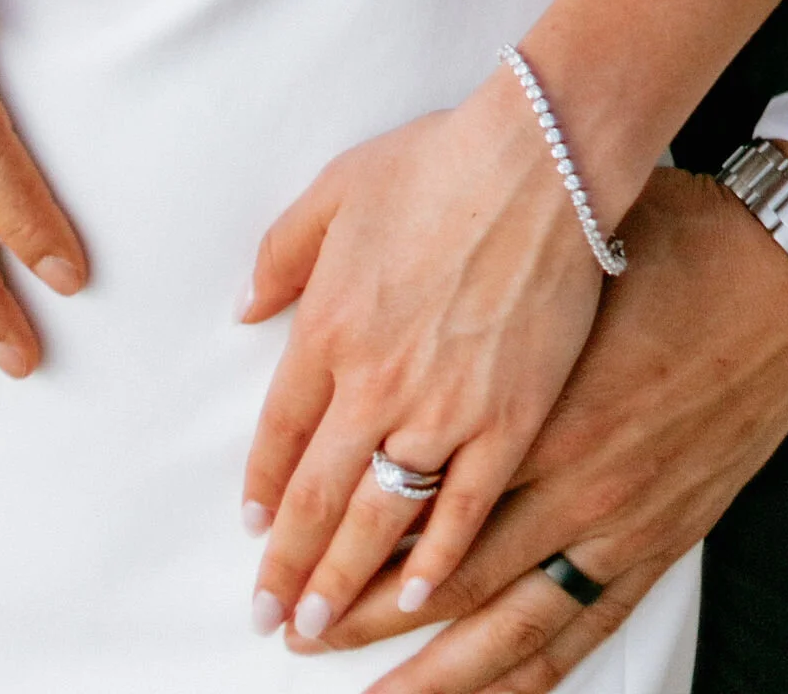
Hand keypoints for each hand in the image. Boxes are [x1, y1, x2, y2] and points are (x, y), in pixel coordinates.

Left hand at [239, 65, 610, 645]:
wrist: (541, 157)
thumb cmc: (440, 160)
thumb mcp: (338, 187)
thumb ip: (282, 252)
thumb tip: (246, 309)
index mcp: (329, 326)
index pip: (280, 431)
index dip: (262, 487)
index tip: (252, 529)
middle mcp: (376, 382)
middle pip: (319, 496)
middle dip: (288, 566)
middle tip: (267, 618)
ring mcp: (445, 408)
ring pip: (381, 520)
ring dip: (344, 583)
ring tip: (318, 628)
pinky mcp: (512, 418)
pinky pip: (464, 510)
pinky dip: (436, 561)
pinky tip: (416, 598)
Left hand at [296, 169, 787, 684]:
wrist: (778, 270)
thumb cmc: (654, 231)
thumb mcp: (540, 239)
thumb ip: (418, 263)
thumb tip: (281, 296)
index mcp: (512, 394)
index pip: (392, 486)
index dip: (321, 527)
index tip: (269, 553)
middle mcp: (558, 471)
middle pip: (431, 570)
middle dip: (352, 610)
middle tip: (291, 631)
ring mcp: (610, 516)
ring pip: (497, 621)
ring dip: (426, 670)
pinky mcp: (655, 540)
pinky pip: (576, 631)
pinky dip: (523, 677)